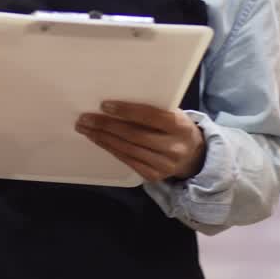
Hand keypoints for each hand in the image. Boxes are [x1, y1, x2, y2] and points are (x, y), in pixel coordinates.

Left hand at [76, 101, 205, 182]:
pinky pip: (128, 161)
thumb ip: (153, 108)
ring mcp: (164, 165)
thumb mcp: (173, 113)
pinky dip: (111, 149)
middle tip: (85, 118)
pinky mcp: (154, 176)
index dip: (126, 111)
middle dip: (107, 126)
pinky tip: (99, 141)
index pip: (150, 116)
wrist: (193, 155)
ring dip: (103, 139)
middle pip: (134, 135)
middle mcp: (173, 147)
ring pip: (128, 150)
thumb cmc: (176, 127)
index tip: (104, 105)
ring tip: (86, 129)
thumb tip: (117, 102)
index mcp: (179, 126)